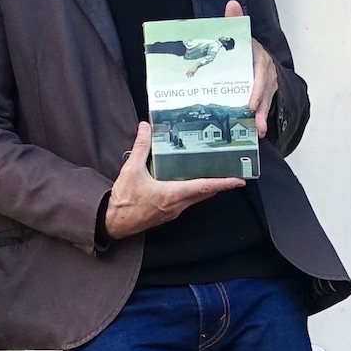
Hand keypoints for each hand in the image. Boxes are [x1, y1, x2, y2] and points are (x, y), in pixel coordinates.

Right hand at [104, 123, 243, 239]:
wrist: (112, 223)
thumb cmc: (123, 201)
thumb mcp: (131, 170)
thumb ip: (140, 148)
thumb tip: (146, 128)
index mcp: (172, 194)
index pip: (204, 187)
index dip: (223, 183)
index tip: (239, 180)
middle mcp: (177, 205)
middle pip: (204, 193)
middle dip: (219, 184)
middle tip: (230, 173)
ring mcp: (172, 212)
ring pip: (195, 199)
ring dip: (205, 188)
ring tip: (212, 175)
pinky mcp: (166, 214)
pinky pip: (185, 202)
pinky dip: (192, 193)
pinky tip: (186, 184)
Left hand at [224, 0, 276, 136]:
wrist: (253, 55)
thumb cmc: (243, 47)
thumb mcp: (238, 34)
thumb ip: (234, 21)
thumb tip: (232, 4)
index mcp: (259, 57)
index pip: (261, 73)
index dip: (257, 88)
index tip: (251, 102)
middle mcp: (267, 71)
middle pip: (265, 89)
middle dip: (260, 105)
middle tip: (252, 116)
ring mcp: (268, 83)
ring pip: (267, 100)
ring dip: (263, 115)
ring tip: (258, 129)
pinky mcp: (266, 93)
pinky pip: (266, 107)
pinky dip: (263, 119)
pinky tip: (258, 130)